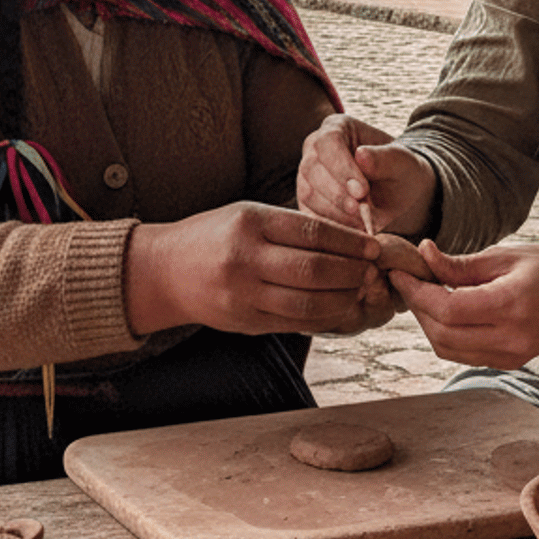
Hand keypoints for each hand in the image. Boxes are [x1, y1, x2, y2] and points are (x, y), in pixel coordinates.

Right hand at [125, 201, 385, 337]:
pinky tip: (338, 308)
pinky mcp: (245, 322)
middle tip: (372, 269)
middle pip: (314, 269)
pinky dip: (323, 317)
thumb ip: (291, 227)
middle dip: (352, 271)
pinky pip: (295, 322)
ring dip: (343, 298)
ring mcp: (243, 294)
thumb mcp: (247, 215)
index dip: (349, 242)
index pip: (312, 232)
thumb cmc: (214, 236)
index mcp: (249, 222)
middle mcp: (245, 258)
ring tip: (359, 290)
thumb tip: (347, 242)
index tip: (373, 245)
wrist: (165, 271)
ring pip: (309, 302)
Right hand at [297, 114, 436, 239]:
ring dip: (333, 212)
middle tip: (360, 211)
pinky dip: (329, 225)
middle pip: (311, 168)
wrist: (399, 194)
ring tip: (360, 224)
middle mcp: (315, 148)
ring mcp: (307, 175)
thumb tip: (361, 155)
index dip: (342, 167)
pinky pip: (308, 214)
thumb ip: (385, 158)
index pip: (328, 142)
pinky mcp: (307, 201)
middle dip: (337, 193)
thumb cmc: (401, 172)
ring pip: (307, 192)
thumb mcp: (403, 163)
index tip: (362, 191)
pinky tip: (350, 233)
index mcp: (337, 127)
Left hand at [392, 241, 538, 368]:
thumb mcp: (509, 256)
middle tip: (408, 280)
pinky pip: (463, 353)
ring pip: (447, 349)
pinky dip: (444, 334)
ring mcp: (511, 355)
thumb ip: (463, 264)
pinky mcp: (509, 361)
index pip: (448, 309)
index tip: (400, 272)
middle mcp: (511, 338)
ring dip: (427, 323)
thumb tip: (424, 256)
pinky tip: (443, 309)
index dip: (417, 292)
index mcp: (512, 306)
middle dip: (417, 307)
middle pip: (442, 334)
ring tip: (423, 293)